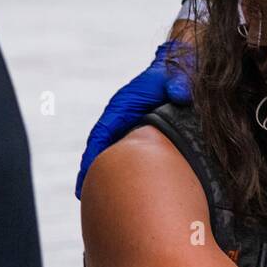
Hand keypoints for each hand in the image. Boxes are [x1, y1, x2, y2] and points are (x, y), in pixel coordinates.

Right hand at [75, 40, 193, 198]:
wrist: (183, 68)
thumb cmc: (177, 72)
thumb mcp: (177, 76)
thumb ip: (177, 83)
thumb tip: (179, 92)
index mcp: (124, 106)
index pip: (102, 133)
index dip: (93, 154)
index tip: (87, 175)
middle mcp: (122, 118)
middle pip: (101, 148)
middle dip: (91, 170)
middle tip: (82, 195)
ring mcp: (130, 127)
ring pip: (112, 153)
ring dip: (102, 172)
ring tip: (94, 198)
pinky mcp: (141, 134)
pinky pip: (128, 154)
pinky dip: (121, 170)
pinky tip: (122, 190)